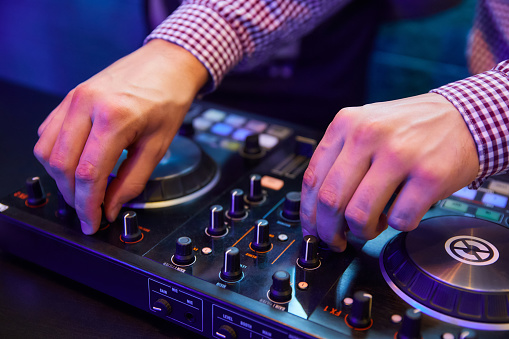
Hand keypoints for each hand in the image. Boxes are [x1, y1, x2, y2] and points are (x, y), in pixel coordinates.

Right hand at [34, 40, 207, 233]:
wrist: (166, 64)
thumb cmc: (168, 100)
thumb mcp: (158, 146)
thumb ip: (132, 180)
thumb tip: (111, 207)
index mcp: (114, 117)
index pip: (88, 174)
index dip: (88, 205)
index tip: (92, 222)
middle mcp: (86, 104)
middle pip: (62, 165)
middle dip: (73, 196)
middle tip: (89, 210)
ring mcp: (73, 98)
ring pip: (46, 150)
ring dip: (61, 178)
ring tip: (82, 190)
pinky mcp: (69, 96)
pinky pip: (48, 132)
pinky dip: (55, 155)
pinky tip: (75, 163)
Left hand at [300, 93, 478, 250]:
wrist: (466, 116)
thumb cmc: (410, 128)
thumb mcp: (366, 126)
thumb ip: (340, 159)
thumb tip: (318, 208)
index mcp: (346, 124)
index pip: (312, 179)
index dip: (309, 214)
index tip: (312, 229)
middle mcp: (368, 135)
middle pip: (331, 201)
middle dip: (329, 231)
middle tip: (336, 240)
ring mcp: (400, 155)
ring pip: (359, 215)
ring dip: (362, 231)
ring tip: (371, 226)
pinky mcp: (429, 176)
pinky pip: (398, 220)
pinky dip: (396, 226)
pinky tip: (401, 212)